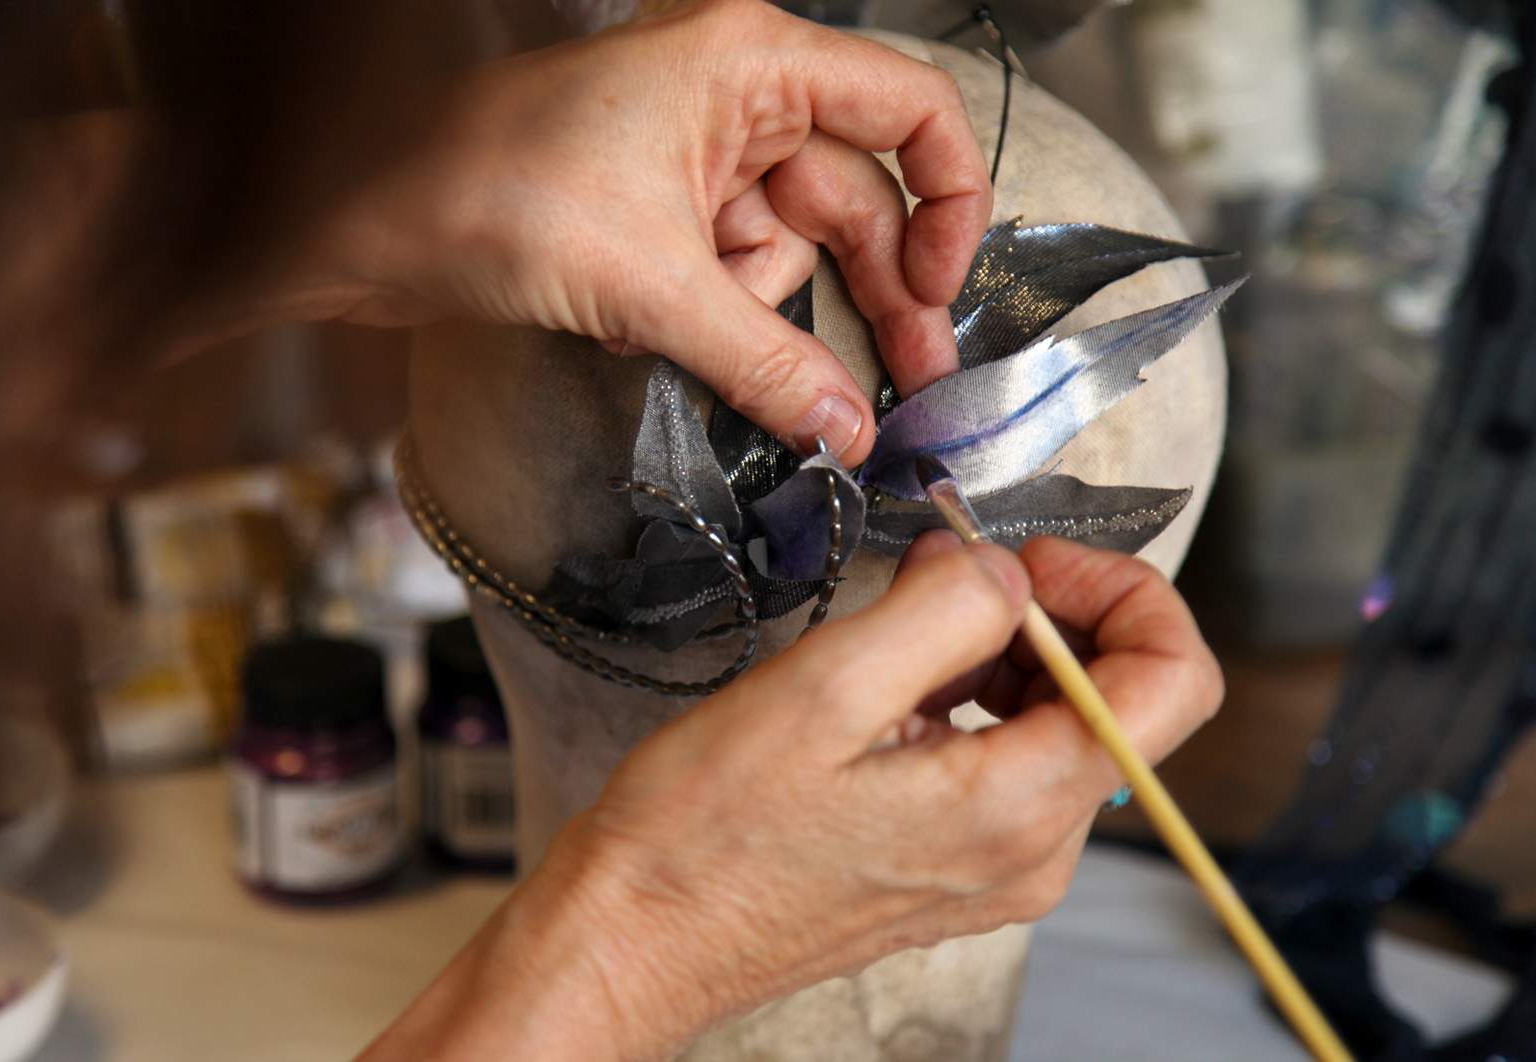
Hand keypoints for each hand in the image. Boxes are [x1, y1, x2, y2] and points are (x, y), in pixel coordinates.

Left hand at [324, 0, 990, 462]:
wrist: (365, 222)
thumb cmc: (491, 194)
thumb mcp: (655, 285)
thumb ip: (767, 362)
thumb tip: (848, 430)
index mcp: (752, 62)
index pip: (909, 111)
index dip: (948, 201)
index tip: (941, 290)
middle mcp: (735, 95)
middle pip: (854, 197)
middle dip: (873, 292)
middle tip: (907, 379)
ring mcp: (695, 152)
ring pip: (786, 249)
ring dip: (754, 313)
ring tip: (679, 331)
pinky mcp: (658, 207)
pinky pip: (728, 273)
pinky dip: (706, 316)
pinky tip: (640, 330)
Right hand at [366, 536, 1221, 1059]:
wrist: (637, 935)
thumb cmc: (707, 831)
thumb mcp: (825, 687)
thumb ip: (943, 609)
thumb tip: (1004, 570)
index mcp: (1020, 806)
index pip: (1174, 681)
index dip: (1123, 590)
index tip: (1029, 559)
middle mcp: (1034, 851)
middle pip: (1123, 698)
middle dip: (1052, 612)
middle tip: (949, 575)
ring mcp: (1001, 868)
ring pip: (1064, 724)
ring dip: (1006, 653)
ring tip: (905, 630)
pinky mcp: (959, 866)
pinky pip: (1010, 761)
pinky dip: (975, 699)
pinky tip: (894, 687)